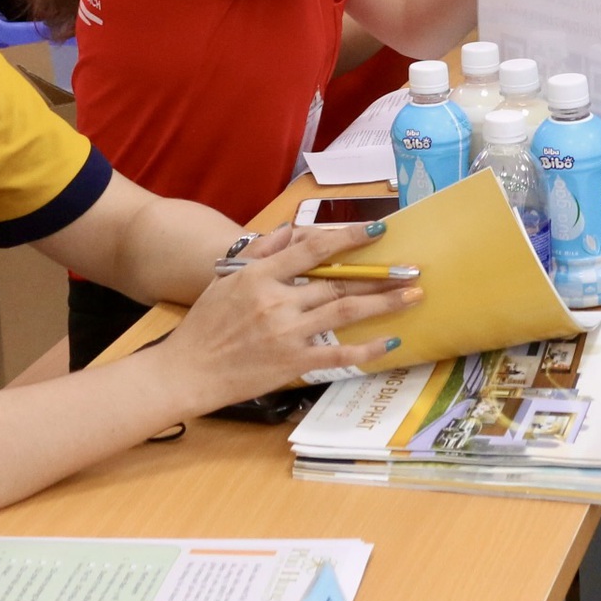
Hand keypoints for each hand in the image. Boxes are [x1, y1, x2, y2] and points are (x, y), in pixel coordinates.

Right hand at [160, 224, 422, 408]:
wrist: (186, 371)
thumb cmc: (205, 324)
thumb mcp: (227, 278)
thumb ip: (262, 251)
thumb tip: (293, 229)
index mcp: (261, 276)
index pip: (314, 249)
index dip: (349, 237)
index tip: (380, 229)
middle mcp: (278, 302)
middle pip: (339, 282)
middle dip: (381, 274)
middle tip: (414, 268)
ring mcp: (287, 333)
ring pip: (345, 312)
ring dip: (384, 303)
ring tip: (414, 295)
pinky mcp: (292, 363)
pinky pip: (337, 354)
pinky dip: (366, 348)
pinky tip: (390, 342)